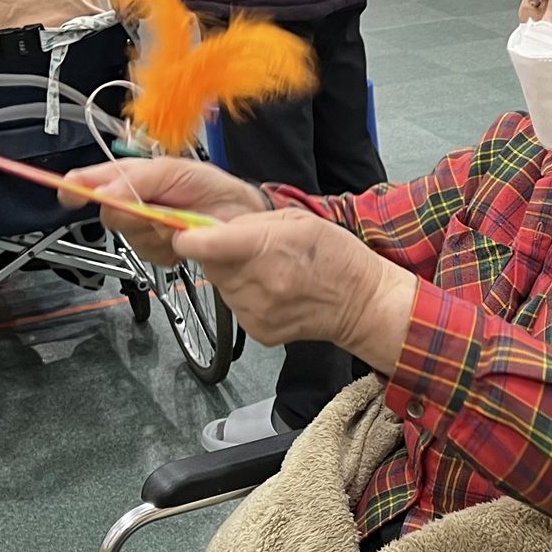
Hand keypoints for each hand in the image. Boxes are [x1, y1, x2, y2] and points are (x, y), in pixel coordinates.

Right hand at [62, 156, 268, 265]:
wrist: (238, 213)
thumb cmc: (208, 185)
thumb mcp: (172, 170)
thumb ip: (135, 180)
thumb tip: (105, 193)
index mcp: (129, 177)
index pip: (90, 182)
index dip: (76, 188)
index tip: (69, 193)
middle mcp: (131, 203)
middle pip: (109, 215)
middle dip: (133, 212)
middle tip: (155, 207)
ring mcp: (144, 230)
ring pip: (130, 237)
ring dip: (155, 230)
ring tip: (177, 219)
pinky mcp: (158, 252)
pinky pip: (150, 254)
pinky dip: (168, 247)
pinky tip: (181, 236)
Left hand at [170, 208, 417, 372]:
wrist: (363, 305)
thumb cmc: (338, 259)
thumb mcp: (300, 221)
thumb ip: (253, 222)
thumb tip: (218, 226)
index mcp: (268, 249)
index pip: (203, 245)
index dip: (189, 237)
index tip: (188, 234)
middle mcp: (259, 284)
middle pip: (209, 264)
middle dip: (219, 253)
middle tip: (249, 249)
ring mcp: (256, 312)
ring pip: (220, 285)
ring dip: (233, 275)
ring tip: (267, 271)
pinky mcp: (256, 330)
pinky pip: (235, 305)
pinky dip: (245, 296)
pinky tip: (272, 291)